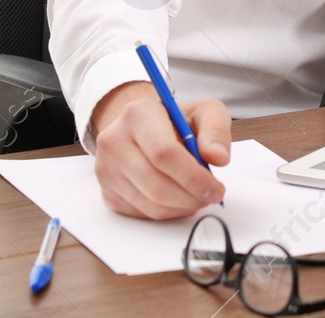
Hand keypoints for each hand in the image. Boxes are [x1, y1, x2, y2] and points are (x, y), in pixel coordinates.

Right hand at [90, 82, 231, 220]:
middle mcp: (115, 141)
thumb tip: (218, 157)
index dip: (193, 177)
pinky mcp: (107, 192)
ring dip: (183, 207)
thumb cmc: (174, 121)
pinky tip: (179, 198)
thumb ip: (216, 130)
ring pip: (151, 205)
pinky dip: (169, 212)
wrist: (141, 128)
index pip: (164, 154)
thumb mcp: (203, 112)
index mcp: (138, 114)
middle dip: (191, 197)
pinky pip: (143, 213)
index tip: (215, 188)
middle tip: (212, 196)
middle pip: (157, 185)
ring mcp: (107, 169)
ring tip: (198, 196)